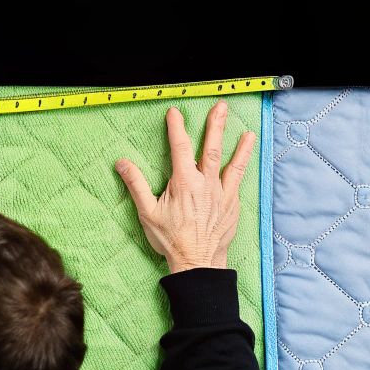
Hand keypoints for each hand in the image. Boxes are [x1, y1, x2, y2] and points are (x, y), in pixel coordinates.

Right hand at [115, 102, 255, 273]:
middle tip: (220, 107)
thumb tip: (122, 163)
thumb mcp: (148, 212)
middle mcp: (206, 184)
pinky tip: (245, 160)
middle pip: (211, 148)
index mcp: (184, 183)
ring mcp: (222, 194)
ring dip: (239, 146)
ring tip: (248, 132)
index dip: (176, 128)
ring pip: (231, 163)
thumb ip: (136, 184)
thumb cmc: (171, 239)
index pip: (179, 148)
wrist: (198, 262)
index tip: (174, 113)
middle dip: (215, 125)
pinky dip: (242, 168)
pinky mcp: (232, 204)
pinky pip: (239, 181)